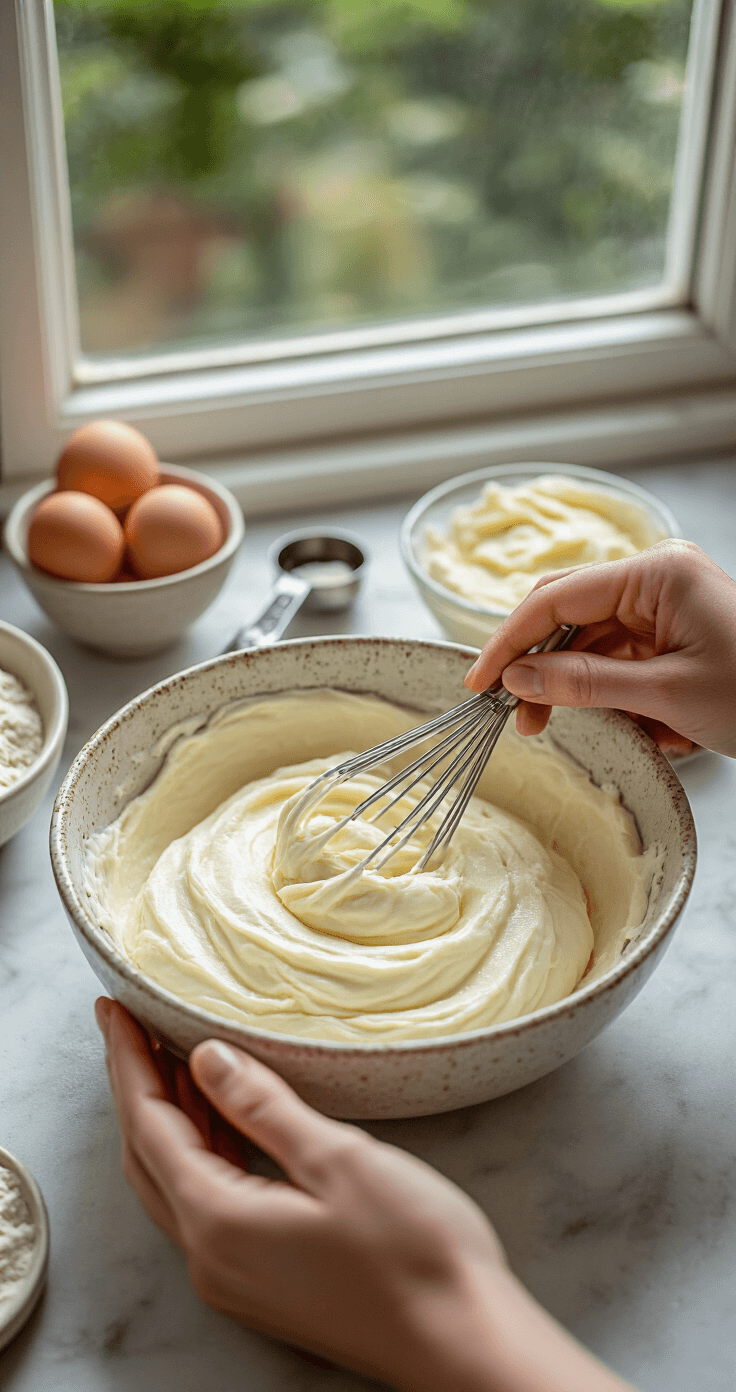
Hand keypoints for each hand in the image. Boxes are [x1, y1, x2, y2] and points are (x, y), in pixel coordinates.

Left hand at [96, 999, 637, 1391]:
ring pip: (177, 1183)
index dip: (130, 1062)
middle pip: (150, 1156)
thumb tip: (207, 1060)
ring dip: (171, 1120)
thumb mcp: (338, 1158)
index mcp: (218, 1221)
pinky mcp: (264, 1284)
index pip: (150, 1125)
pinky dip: (203, 1154)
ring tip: (176, 1058)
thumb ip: (264, 1107)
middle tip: (133, 1026)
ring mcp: (235, 1278)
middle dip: (137, 1087)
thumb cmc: (413, 1252)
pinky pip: (208, 1206)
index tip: (116, 1010)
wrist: (461, 1341)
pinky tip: (226, 1123)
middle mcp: (210, 1257)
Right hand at [465, 540, 735, 757]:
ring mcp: (666, 606)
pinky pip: (623, 662)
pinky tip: (639, 731)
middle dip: (543, 669)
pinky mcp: (675, 634)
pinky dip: (618, 699)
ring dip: (582, 691)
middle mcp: (656, 579)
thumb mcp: (666, 695)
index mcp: (655, 573)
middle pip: (569, 616)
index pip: (557, 598)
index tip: (480, 683)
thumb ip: (584, 683)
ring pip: (593, 645)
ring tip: (577, 733)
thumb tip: (519, 678)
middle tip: (519, 718)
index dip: (509, 640)